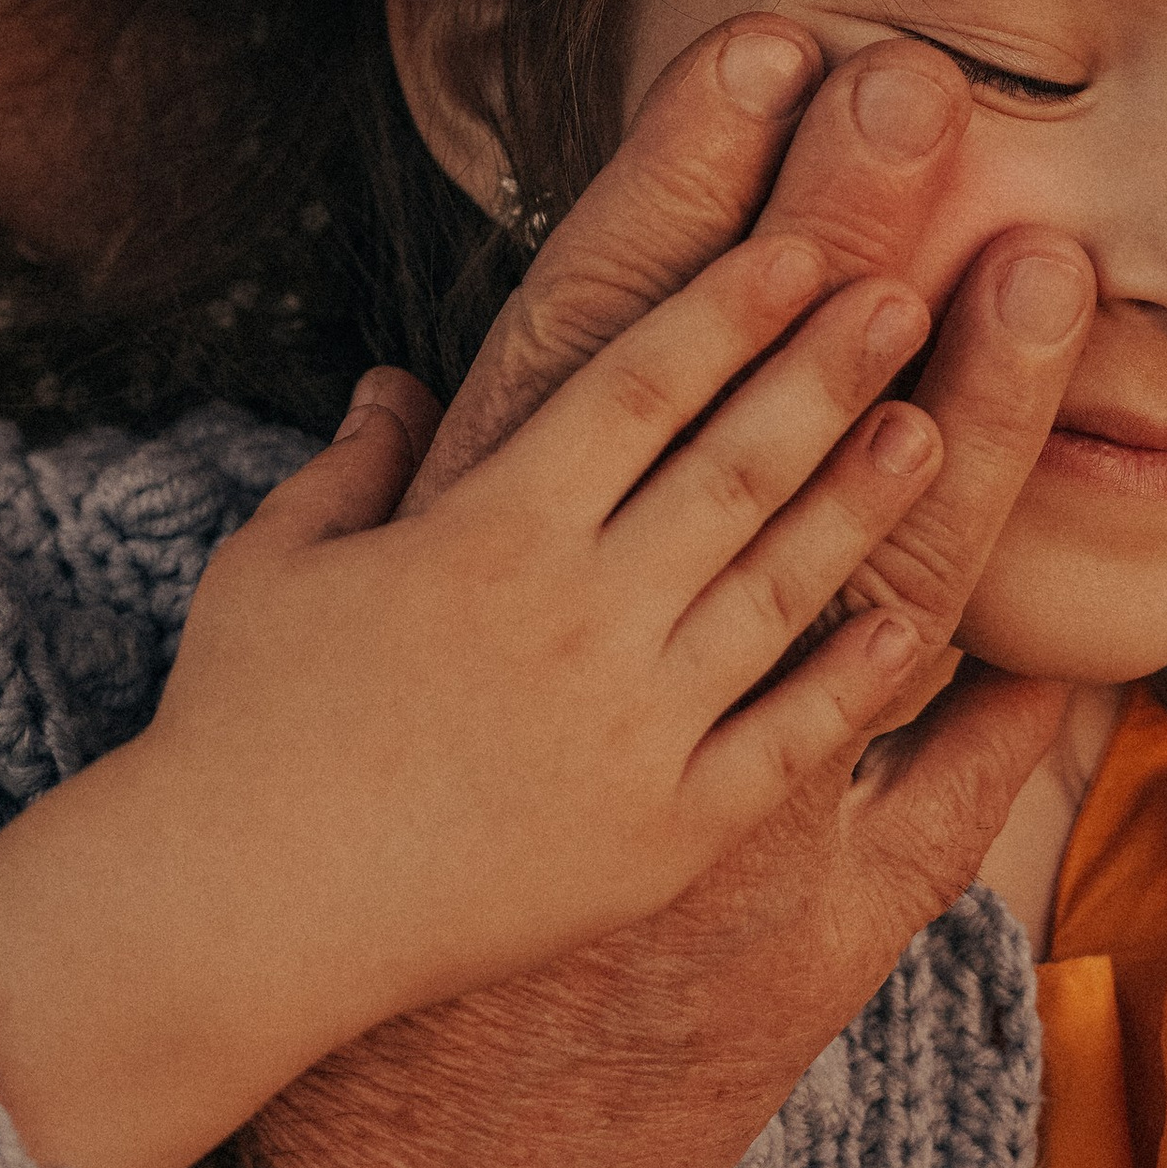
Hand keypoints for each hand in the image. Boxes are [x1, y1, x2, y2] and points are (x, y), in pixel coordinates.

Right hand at [0, 107, 988, 1167]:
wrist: (238, 920)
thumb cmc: (236, 725)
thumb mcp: (276, 562)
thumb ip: (353, 464)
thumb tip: (394, 382)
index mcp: (487, 530)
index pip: (637, 386)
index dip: (726, 308)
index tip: (799, 248)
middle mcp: (576, 616)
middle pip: (733, 465)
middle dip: (825, 372)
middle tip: (904, 295)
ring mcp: (627, 730)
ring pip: (777, 591)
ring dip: (862, 505)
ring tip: (930, 428)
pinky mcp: (657, 838)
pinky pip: (780, 745)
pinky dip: (853, 685)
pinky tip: (917, 630)